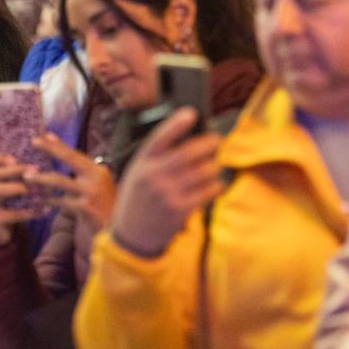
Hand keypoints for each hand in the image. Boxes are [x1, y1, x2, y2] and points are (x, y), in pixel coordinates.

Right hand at [0, 153, 43, 247]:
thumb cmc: (4, 205)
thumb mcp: (5, 187)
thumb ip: (13, 175)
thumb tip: (36, 163)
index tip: (15, 158)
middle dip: (16, 170)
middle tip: (36, 169)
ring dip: (20, 188)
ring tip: (36, 189)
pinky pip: (10, 214)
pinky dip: (28, 212)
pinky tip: (42, 211)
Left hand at [27, 133, 116, 228]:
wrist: (115, 231)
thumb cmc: (103, 207)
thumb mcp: (96, 186)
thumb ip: (82, 173)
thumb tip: (65, 157)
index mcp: (99, 171)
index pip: (76, 153)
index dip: (59, 144)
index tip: (44, 135)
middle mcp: (96, 178)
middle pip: (69, 158)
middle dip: (51, 149)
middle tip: (34, 142)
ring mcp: (90, 193)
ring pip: (59, 181)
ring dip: (41, 178)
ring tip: (26, 177)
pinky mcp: (84, 208)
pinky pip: (60, 202)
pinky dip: (49, 201)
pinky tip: (40, 201)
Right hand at [111, 108, 223, 256]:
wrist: (132, 234)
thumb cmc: (137, 199)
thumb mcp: (137, 173)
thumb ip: (156, 157)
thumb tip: (188, 138)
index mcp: (142, 163)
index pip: (160, 138)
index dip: (176, 124)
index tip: (191, 113)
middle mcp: (153, 176)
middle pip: (188, 153)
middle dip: (208, 144)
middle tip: (215, 140)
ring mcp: (167, 194)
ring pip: (203, 171)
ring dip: (214, 165)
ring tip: (214, 164)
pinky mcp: (180, 210)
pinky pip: (208, 191)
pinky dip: (216, 185)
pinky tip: (215, 183)